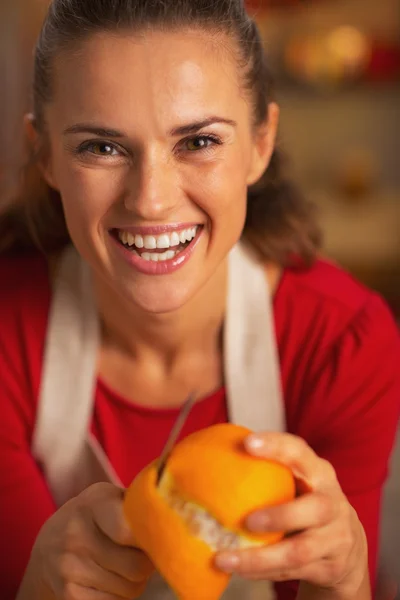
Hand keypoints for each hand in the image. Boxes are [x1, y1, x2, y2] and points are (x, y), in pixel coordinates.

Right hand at [18, 483, 153, 599]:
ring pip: (130, 589)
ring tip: (125, 565)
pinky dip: (119, 597)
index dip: (150, 539)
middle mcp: (76, 533)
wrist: (49, 545)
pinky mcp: (69, 595)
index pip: (129, 531)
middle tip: (143, 555)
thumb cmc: (95, 517)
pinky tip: (111, 580)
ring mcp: (69, 567)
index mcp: (94, 503)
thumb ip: (137, 504)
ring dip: (136, 581)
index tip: (155, 537)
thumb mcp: (110, 498)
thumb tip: (173, 511)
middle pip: (136, 566)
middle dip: (148, 564)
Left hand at [214, 433, 368, 597]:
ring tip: (225, 558)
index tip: (247, 443)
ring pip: (299, 551)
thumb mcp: (300, 480)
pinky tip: (238, 569)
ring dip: (259, 558)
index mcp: (319, 472)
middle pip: (315, 509)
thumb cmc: (307, 501)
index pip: (300, 452)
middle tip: (248, 521)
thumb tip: (210, 459)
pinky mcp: (330, 567)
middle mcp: (332, 503)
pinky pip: (292, 572)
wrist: (347, 543)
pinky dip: (262, 572)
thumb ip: (271, 471)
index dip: (276, 446)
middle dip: (280, 516)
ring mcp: (335, 538)